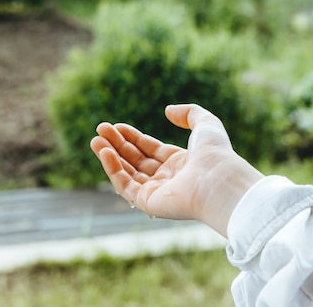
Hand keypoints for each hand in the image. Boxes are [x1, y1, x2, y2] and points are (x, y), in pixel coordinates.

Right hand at [90, 104, 263, 236]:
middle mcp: (168, 178)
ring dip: (110, 156)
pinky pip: (125, 186)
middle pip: (136, 160)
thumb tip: (168, 110)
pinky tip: (104, 152)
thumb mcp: (205, 123)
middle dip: (117, 144)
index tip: (115, 126)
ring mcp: (158, 191)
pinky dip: (113, 169)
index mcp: (181, 162)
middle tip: (100, 130)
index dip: (132, 137)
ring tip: (95, 140)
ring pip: (128, 173)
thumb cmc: (215, 153)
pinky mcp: (149, 202)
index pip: (150, 149)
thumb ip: (189, 113)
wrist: (217, 180)